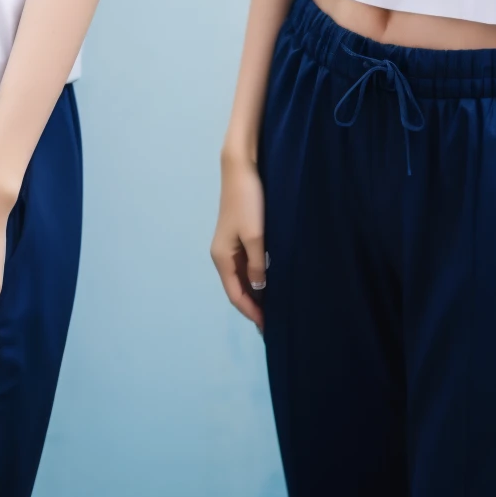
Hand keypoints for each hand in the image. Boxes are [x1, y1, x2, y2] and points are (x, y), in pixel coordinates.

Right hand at [211, 150, 267, 329]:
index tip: (269, 327)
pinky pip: (246, 264)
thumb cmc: (248, 203)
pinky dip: (256, 277)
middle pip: (237, 288)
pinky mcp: (238, 235)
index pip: (235, 294)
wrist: (241, 168)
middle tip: (273, 322)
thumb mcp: (255, 237)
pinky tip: (268, 281)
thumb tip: (258, 289)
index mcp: (222, 258)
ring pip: (242, 277)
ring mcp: (229, 245)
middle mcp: (222, 254)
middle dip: (252, 306)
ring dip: (255, 292)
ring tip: (273, 306)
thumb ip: (257, 266)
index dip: (251, 312)